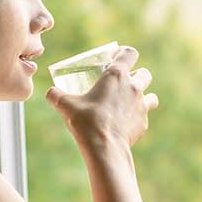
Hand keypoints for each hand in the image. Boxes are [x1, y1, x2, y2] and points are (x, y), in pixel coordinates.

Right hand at [45, 46, 159, 149]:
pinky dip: (137, 118)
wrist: (105, 147)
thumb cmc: (86, 122)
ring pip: (151, 96)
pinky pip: (144, 117)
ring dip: (144, 96)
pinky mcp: (144, 123)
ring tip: (130, 103)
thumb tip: (50, 92)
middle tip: (124, 82)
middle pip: (144, 73)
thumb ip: (56, 95)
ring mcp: (142, 105)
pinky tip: (125, 124)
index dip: (124, 53)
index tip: (116, 57)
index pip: (130, 53)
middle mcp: (134, 87)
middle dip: (137, 75)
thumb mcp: (66, 106)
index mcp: (117, 76)